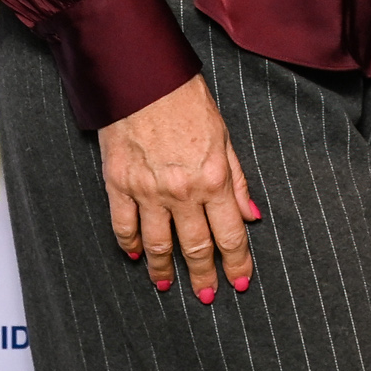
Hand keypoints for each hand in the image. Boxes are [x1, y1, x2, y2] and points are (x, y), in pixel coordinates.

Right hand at [100, 74, 259, 301]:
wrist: (142, 74)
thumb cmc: (186, 99)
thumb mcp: (224, 135)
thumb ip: (237, 179)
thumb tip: (251, 216)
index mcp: (214, 178)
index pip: (230, 235)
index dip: (237, 264)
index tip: (239, 282)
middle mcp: (183, 191)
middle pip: (196, 248)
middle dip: (204, 276)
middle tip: (207, 295)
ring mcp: (148, 190)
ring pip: (159, 245)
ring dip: (165, 270)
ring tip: (168, 284)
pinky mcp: (119, 183)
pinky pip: (124, 226)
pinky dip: (129, 245)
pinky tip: (135, 256)